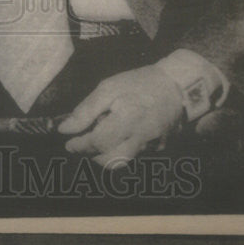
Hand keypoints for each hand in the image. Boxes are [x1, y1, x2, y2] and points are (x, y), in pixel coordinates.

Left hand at [57, 65, 184, 168]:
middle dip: (92, 156)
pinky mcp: (161, 148)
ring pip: (123, 161)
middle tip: (82, 144)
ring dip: (106, 155)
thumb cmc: (140, 83)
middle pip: (110, 161)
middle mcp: (142, 137)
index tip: (69, 143)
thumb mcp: (109, 87)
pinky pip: (136, 156)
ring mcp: (154, 146)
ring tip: (102, 137)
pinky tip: (121, 134)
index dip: (80, 145)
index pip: (97, 143)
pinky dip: (123, 149)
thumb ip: (86, 110)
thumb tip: (65, 129)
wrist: (178, 86)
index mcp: (128, 119)